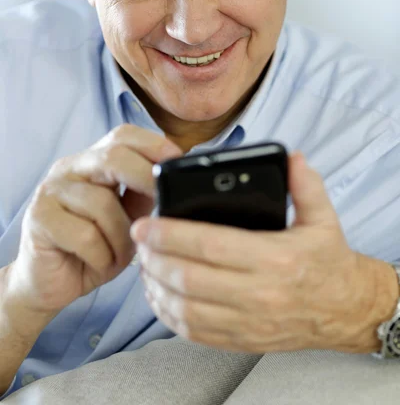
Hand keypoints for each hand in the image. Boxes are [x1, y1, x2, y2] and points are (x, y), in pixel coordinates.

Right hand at [6, 125, 181, 316]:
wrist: (48, 283)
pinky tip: (99, 262)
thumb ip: (143, 196)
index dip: (153, 144)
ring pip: (102, 203)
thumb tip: (173, 179)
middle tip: (163, 201)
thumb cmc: (92, 249)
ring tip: (121, 254)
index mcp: (92, 162)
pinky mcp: (38, 220)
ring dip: (122, 237)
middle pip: (112, 156)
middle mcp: (68, 169)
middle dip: (145, 177)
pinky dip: (102, 255)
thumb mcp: (127, 220)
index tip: (177, 161)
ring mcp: (50, 192)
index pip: (123, 135)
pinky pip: (85, 235)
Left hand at [131, 152, 363, 352]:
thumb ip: (306, 185)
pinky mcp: (242, 340)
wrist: (345, 310)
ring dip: (156, 286)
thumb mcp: (324, 218)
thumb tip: (292, 157)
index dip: (172, 234)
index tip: (145, 223)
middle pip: (190, 278)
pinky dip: (168, 314)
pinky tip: (158, 294)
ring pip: (186, 308)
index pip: (212, 246)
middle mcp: (261, 294)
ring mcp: (250, 322)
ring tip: (143, 263)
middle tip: (137, 239)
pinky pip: (195, 332)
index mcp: (277, 258)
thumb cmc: (328, 261)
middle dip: (154, 257)